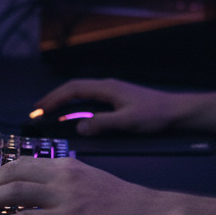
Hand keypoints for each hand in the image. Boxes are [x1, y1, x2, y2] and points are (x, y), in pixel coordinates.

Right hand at [36, 78, 183, 136]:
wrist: (178, 112)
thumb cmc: (156, 115)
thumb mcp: (128, 122)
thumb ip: (103, 123)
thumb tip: (78, 127)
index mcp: (107, 88)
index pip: (73, 89)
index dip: (54, 98)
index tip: (39, 109)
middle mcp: (107, 86)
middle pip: (74, 89)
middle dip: (54, 99)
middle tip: (37, 112)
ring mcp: (113, 92)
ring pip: (82, 94)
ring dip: (65, 102)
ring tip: (50, 114)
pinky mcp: (118, 100)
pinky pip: (90, 100)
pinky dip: (77, 107)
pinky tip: (75, 118)